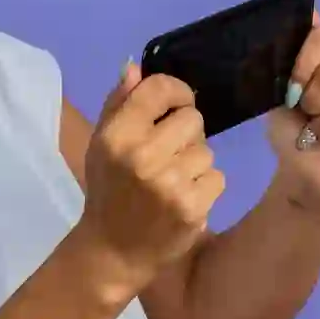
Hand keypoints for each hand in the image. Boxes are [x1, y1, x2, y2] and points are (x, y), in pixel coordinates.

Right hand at [74, 64, 225, 296]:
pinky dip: (205, 187)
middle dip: (184, 133)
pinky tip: (183, 199)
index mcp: (117, 136)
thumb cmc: (108, 191)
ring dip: (194, 162)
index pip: (161, 89)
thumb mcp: (102, 145)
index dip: (175, 92)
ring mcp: (170, 184)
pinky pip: (217, 177)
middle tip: (167, 154)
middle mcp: (143, 156)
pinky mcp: (193, 208)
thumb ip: (118, 104)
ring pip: (206, 149)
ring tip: (172, 180)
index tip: (175, 105)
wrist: (113, 251)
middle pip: (192, 118)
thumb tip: (135, 67)